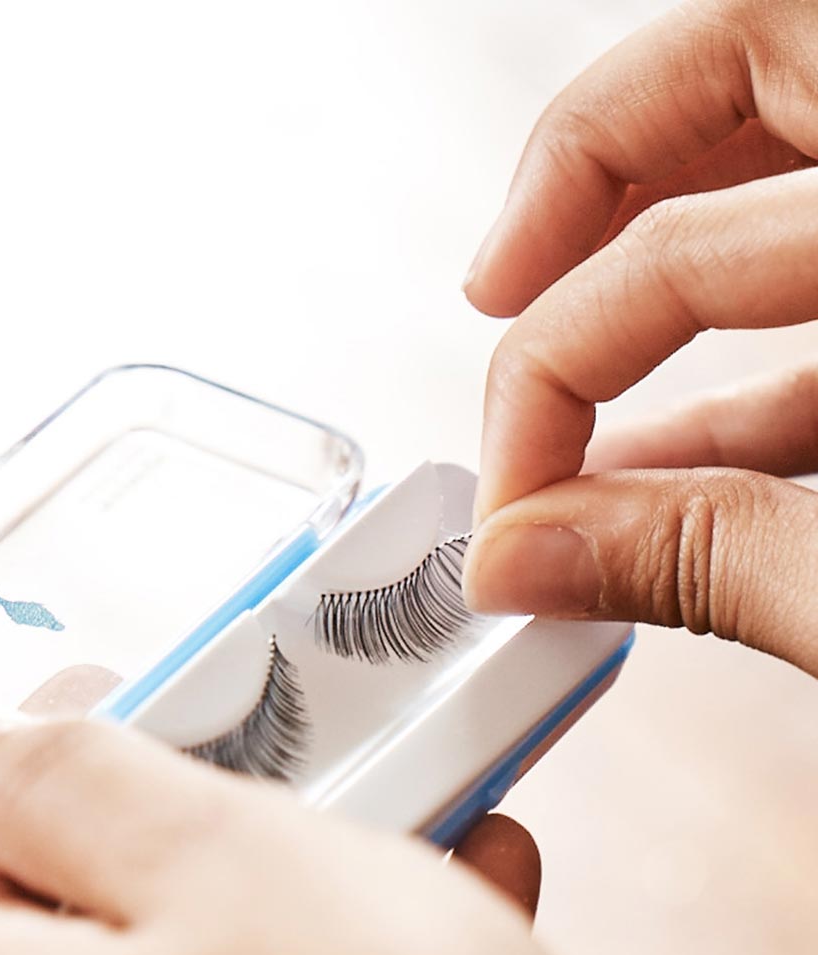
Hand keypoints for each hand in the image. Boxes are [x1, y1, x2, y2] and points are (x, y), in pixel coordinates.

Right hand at [462, 0, 817, 677]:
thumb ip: (706, 558)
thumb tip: (520, 563)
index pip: (676, 256)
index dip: (548, 389)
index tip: (504, 520)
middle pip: (745, 59)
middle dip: (592, 171)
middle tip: (497, 286)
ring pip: (788, 157)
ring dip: (661, 268)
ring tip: (567, 396)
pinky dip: (753, 373)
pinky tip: (672, 466)